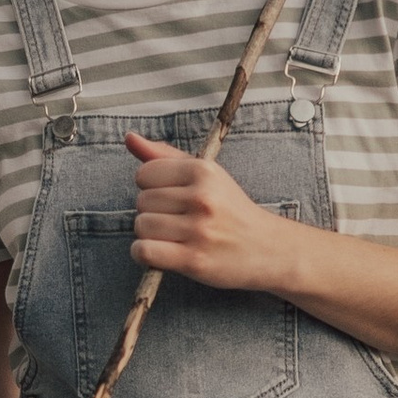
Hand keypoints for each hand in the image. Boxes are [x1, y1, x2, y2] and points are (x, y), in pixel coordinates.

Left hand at [125, 135, 297, 294]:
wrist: (268, 248)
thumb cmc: (231, 210)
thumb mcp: (206, 175)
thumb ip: (165, 157)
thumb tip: (130, 138)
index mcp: (204, 171)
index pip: (145, 173)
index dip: (152, 187)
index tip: (172, 198)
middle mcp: (201, 197)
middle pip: (141, 201)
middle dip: (153, 212)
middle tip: (178, 220)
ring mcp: (198, 229)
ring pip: (141, 227)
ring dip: (150, 235)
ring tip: (175, 237)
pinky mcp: (193, 259)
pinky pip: (144, 251)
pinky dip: (145, 254)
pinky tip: (163, 253)